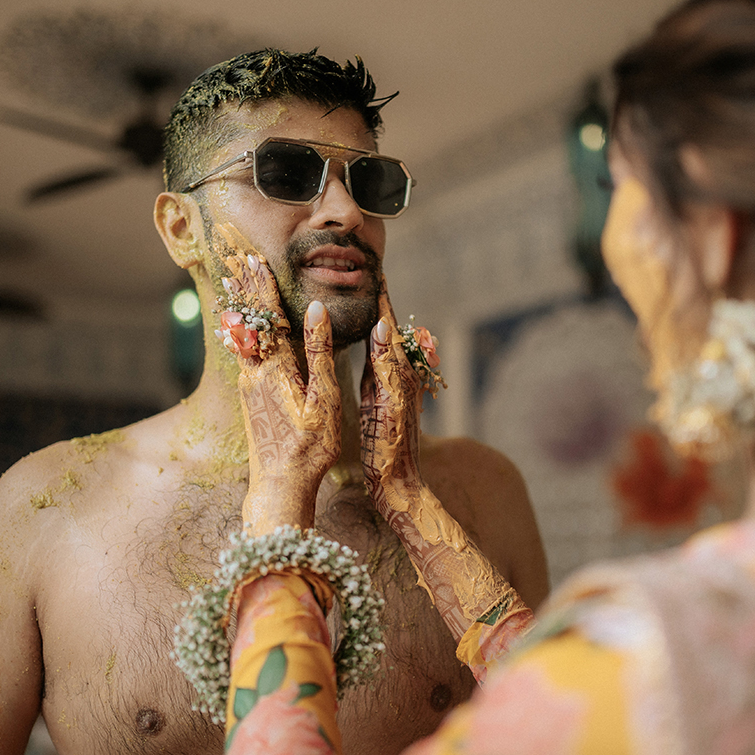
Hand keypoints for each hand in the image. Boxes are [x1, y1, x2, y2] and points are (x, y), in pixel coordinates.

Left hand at [213, 222, 341, 532]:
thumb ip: (320, 353)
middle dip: (244, 288)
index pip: (269, 316)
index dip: (263, 285)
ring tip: (234, 283)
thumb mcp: (324, 399)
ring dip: (241, 306)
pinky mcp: (249, 397)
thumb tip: (315, 310)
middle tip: (234, 259)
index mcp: (276, 368)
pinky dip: (243, 330)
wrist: (279, 484)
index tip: (255, 258)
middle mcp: (255, 372)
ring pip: (243, 335)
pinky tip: (243, 328)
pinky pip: (244, 352)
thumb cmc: (310, 447)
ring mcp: (249, 384)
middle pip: (249, 320)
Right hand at [360, 284, 427, 510]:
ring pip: (377, 345)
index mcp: (399, 372)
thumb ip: (384, 365)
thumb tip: (381, 326)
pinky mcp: (378, 399)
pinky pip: (370, 363)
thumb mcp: (387, 404)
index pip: (389, 326)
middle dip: (376, 303)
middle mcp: (396, 375)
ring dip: (370, 321)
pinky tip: (355, 341)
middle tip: (366, 275)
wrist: (396, 483)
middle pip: (384, 330)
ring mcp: (387, 387)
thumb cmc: (390, 448)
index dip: (383, 299)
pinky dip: (363, 345)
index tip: (377, 271)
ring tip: (360, 298)